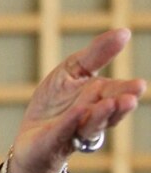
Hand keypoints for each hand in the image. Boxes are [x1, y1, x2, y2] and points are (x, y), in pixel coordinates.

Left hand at [10, 28, 146, 172]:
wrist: (31, 138)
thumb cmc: (55, 103)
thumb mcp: (72, 71)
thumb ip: (96, 54)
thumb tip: (124, 32)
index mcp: (100, 99)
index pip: (115, 92)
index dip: (127, 89)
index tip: (140, 84)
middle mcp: (91, 117)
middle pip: (107, 110)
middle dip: (120, 104)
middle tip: (132, 96)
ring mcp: (72, 130)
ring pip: (91, 124)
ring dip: (101, 114)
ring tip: (112, 103)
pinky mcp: (52, 140)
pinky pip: (62, 131)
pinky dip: (70, 122)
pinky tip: (78, 112)